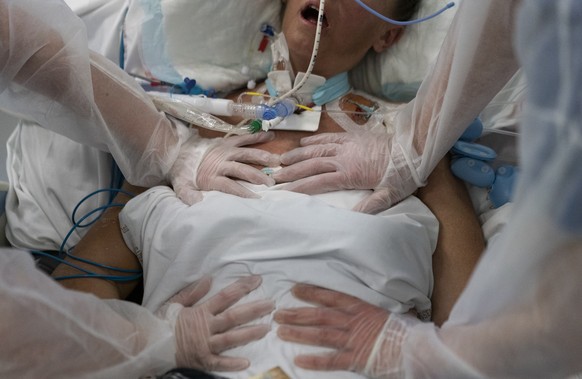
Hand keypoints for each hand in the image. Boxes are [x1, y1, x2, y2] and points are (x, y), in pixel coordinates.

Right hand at [158, 276, 274, 371]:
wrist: (146, 344)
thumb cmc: (161, 323)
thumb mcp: (174, 303)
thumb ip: (193, 292)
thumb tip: (209, 278)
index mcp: (200, 312)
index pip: (225, 296)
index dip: (242, 287)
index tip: (257, 280)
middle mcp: (205, 328)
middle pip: (234, 317)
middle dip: (254, 310)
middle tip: (272, 305)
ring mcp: (205, 345)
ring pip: (231, 339)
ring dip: (250, 333)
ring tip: (267, 329)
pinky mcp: (202, 361)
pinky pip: (219, 364)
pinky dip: (232, 364)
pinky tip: (247, 362)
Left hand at [169, 132, 280, 204]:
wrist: (176, 150)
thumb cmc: (183, 172)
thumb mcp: (182, 187)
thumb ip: (190, 196)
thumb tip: (200, 204)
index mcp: (211, 176)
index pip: (230, 186)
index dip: (243, 193)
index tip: (256, 199)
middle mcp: (221, 163)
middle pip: (242, 169)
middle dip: (258, 176)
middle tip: (271, 183)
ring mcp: (225, 151)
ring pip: (246, 154)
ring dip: (262, 157)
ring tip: (276, 161)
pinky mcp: (227, 142)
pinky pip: (244, 138)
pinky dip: (257, 137)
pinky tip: (270, 137)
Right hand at [272, 132, 418, 213]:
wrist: (412, 147)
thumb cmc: (402, 174)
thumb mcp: (389, 195)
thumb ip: (370, 206)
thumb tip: (351, 218)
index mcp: (349, 174)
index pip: (318, 182)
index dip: (299, 186)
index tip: (284, 190)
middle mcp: (343, 158)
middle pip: (311, 165)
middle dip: (292, 171)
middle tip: (276, 176)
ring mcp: (346, 145)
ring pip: (316, 149)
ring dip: (298, 155)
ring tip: (282, 160)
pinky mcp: (351, 136)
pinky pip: (328, 137)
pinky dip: (314, 140)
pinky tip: (303, 144)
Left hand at [274, 284, 418, 376]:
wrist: (419, 347)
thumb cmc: (406, 330)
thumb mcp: (387, 313)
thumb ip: (372, 310)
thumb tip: (363, 304)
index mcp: (361, 308)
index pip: (331, 297)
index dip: (312, 292)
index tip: (295, 289)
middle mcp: (353, 322)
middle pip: (319, 315)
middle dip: (297, 313)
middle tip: (278, 312)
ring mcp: (353, 340)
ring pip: (320, 334)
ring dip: (298, 332)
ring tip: (280, 331)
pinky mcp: (356, 359)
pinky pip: (331, 360)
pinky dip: (314, 360)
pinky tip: (298, 359)